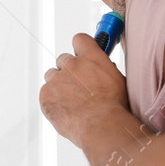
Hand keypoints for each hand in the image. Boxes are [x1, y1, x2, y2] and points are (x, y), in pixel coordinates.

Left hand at [40, 32, 129, 148]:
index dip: (80, 47)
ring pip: (52, 76)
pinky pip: (46, 93)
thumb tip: (102, 68)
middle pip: (63, 59)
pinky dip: (52, 100)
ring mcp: (56, 79)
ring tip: (71, 100)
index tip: (81, 54)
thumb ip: (104, 69)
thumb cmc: (114, 107)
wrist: (101, 126)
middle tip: (77, 86)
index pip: (79, 39)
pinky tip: (65, 110)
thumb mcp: (118, 79)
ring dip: (58, 84)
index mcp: (91, 57)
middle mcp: (72, 64)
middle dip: (69, 70)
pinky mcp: (45, 95)